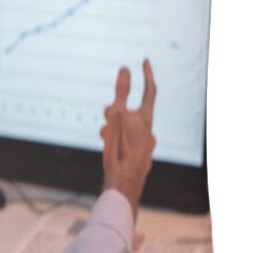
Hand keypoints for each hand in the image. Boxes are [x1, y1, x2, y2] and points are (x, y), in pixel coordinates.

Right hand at [100, 60, 156, 220]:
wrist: (123, 190)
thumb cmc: (118, 154)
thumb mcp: (116, 117)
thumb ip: (121, 92)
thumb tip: (126, 68)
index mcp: (145, 120)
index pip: (150, 91)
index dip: (147, 75)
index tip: (144, 61)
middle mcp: (149, 132)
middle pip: (134, 111)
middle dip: (118, 107)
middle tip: (105, 112)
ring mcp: (146, 146)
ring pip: (129, 127)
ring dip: (114, 125)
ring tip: (102, 132)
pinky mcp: (140, 158)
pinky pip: (128, 141)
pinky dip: (117, 138)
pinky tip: (108, 145)